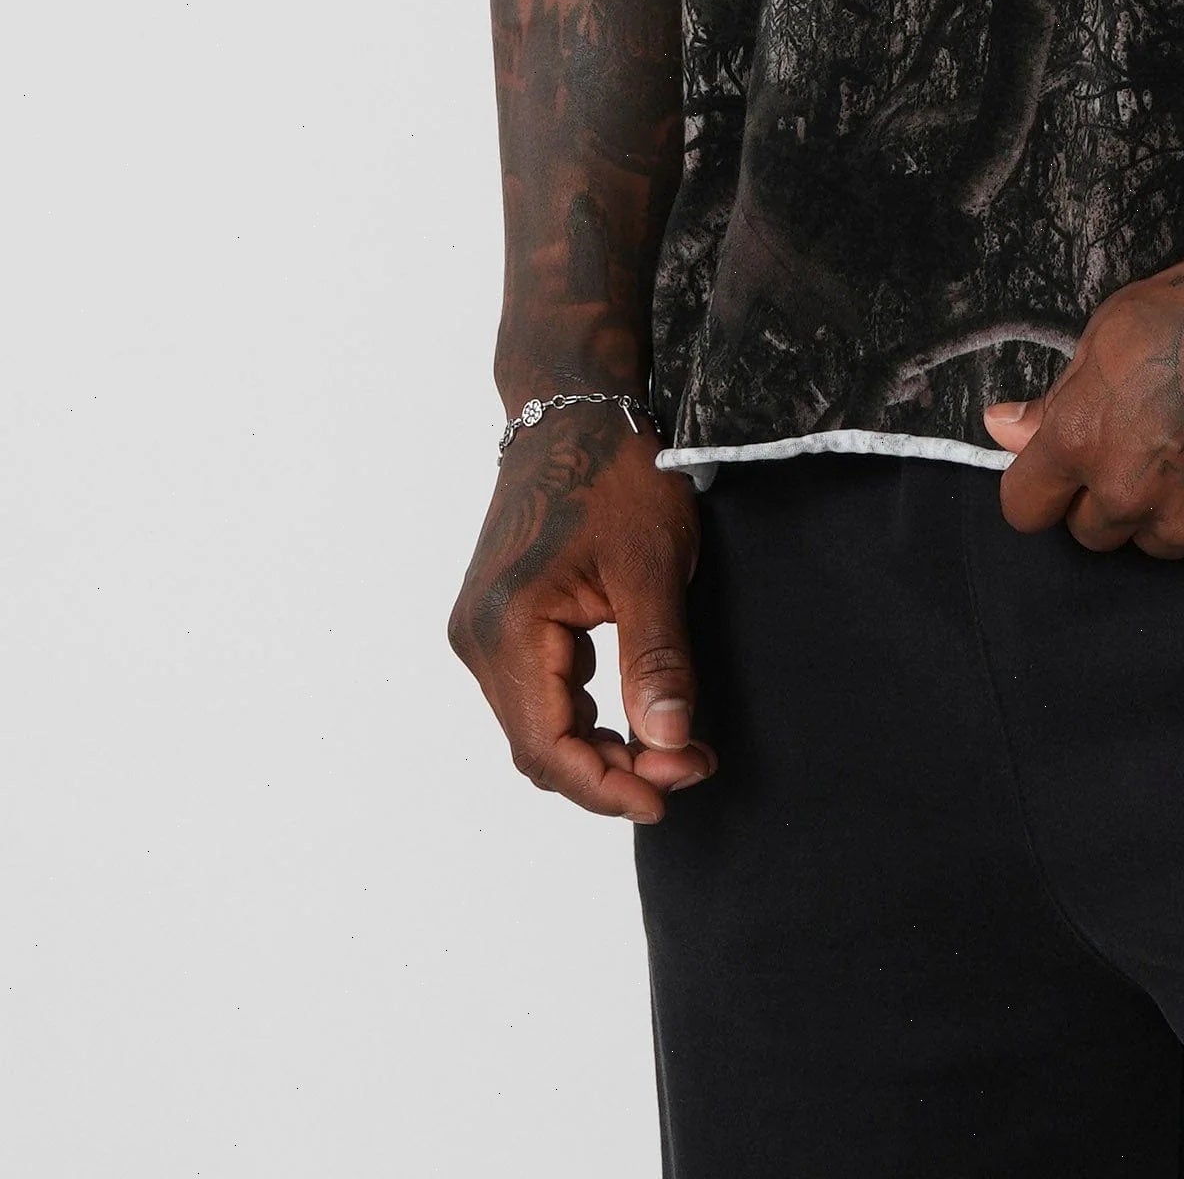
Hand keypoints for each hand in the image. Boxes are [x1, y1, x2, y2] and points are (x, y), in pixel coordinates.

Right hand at [448, 402, 715, 822]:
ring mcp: (482, 629)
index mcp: (506, 626)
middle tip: (690, 764)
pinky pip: (536, 693)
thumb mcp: (651, 565)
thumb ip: (658, 659)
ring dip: (599, 748)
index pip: (547, 746)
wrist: (573, 406)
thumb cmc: (614, 471)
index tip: (669, 794)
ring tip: (674, 746)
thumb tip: (671, 744)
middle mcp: (477, 637)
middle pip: (538, 745)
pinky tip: (635, 716)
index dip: (607, 785)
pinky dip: (584, 716)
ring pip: (536, 725)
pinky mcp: (500, 619)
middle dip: (612, 771)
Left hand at [985, 229, 1183, 575]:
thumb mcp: (1115, 328)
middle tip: (1158, 442)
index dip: (1047, 486)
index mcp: (1083, 436)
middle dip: (1114, 494)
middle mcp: (1130, 491)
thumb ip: (1057, 397)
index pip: (1026, 507)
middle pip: (1093, 531)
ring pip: (1157, 544)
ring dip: (1172, 512)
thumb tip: (1001, 428)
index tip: (1072, 469)